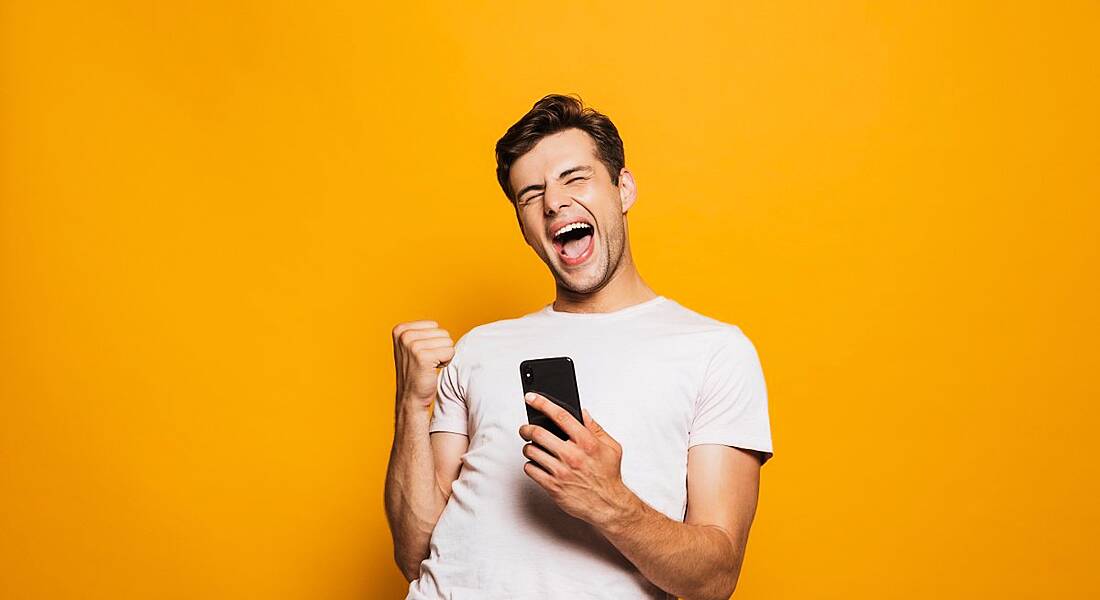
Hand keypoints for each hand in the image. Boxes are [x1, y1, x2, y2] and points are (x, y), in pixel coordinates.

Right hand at [391, 320, 453, 408]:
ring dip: (443, 355)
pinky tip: (433, 370)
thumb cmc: (416, 372)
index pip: (435, 325)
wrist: (410, 397)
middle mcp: (404, 335)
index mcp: (400, 329)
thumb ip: (421, 332)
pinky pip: (450, 352)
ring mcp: (412, 345)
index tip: (421, 355)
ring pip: (448, 342)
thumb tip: (439, 322)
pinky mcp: (423, 356)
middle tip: (426, 362)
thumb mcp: (412, 346)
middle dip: (439, 348)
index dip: (433, 341)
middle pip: (443, 332)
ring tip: (429, 366)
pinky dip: (446, 362)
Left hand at [518, 393, 632, 525]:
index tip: (531, 397)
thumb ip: (595, 428)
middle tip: (525, 428)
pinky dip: (530, 465)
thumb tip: (582, 413)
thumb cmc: (608, 476)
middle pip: (538, 433)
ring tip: (533, 448)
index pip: (560, 416)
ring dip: (528, 448)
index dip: (543, 403)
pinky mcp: (553, 486)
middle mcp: (572, 455)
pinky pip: (531, 470)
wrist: (608, 505)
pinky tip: (538, 464)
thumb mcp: (611, 447)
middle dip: (527, 428)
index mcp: (587, 442)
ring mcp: (561, 471)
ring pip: (531, 451)